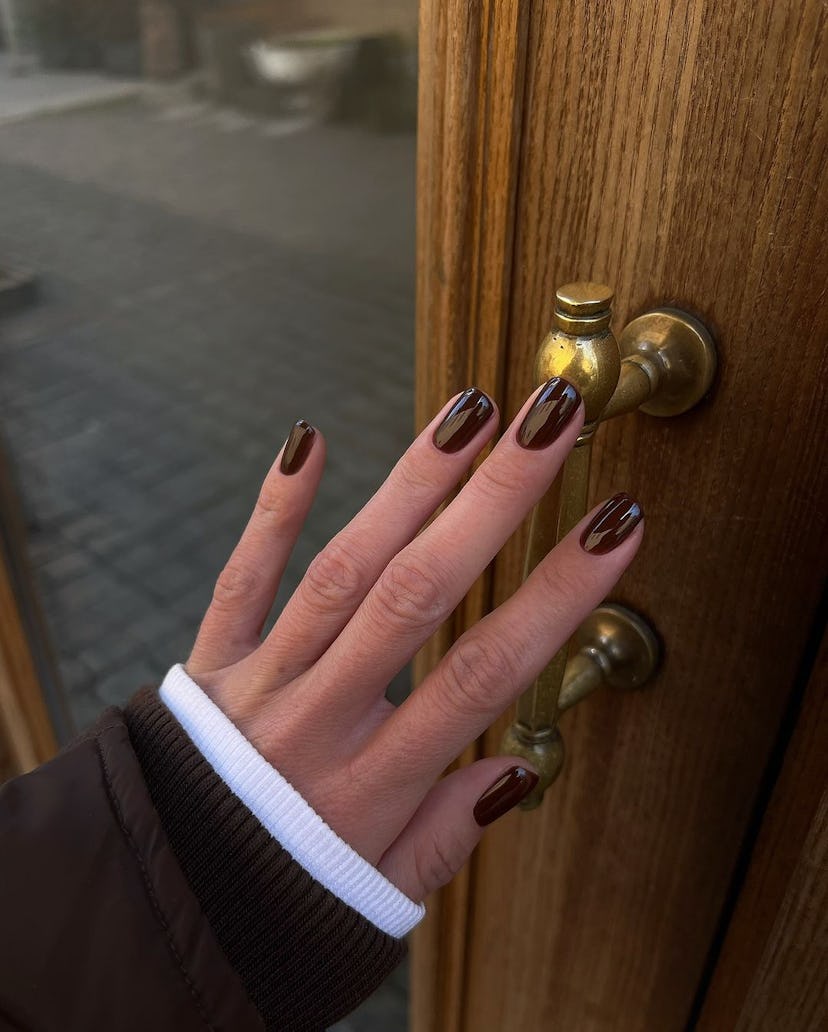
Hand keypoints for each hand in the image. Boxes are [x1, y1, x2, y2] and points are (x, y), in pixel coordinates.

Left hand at [185, 378, 642, 899]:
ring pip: (341, 569)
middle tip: (552, 423)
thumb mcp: (382, 897)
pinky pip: (240, 577)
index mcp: (372, 784)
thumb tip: (520, 767)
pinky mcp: (211, 661)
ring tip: (469, 414)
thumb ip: (450, 832)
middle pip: (416, 594)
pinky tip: (307, 441)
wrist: (162, 899)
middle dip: (493, 502)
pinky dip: (272, 509)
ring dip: (407, 487)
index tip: (613, 526)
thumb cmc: (283, 897)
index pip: (483, 673)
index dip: (555, 597)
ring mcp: (260, 681)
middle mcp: (318, 718)